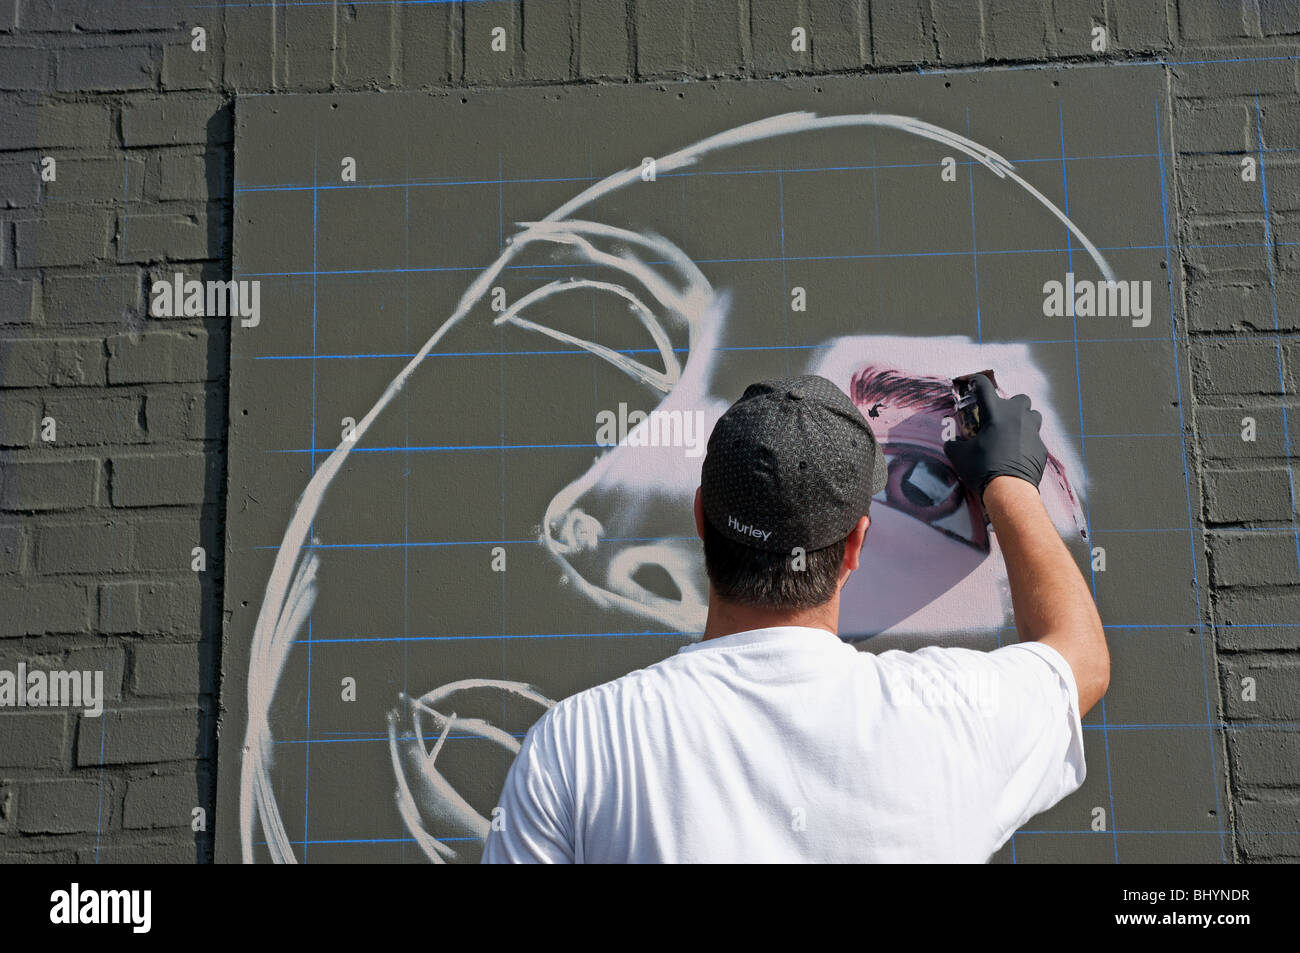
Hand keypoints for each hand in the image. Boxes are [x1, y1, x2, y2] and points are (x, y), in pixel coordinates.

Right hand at [943, 374, 1047, 496]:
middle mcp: (1017, 417)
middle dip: (1011, 405)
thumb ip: (953, 445)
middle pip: (1020, 399)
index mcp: (996, 413)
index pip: (984, 386)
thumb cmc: (982, 468)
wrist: (1009, 491)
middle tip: (1000, 418)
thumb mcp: (959, 456)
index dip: (976, 381)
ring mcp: (1033, 431)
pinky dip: (1027, 443)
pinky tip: (1018, 454)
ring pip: (1033, 416)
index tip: (972, 382)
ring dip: (1024, 420)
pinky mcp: (1041, 448)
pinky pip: (1035, 439)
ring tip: (1013, 433)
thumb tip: (951, 444)